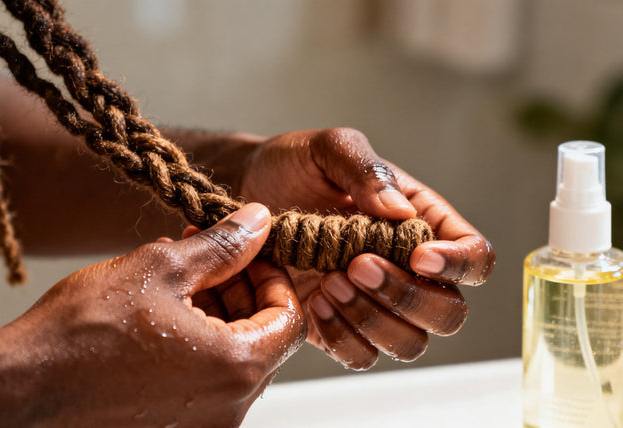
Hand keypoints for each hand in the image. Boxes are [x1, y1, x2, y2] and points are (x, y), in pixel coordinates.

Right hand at [7, 203, 304, 426]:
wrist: (22, 387)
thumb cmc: (83, 331)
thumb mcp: (161, 267)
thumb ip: (223, 246)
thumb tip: (258, 222)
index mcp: (236, 369)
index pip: (289, 318)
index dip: (274, 277)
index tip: (248, 254)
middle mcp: (228, 409)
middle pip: (260, 339)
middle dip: (240, 290)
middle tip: (209, 255)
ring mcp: (201, 425)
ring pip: (229, 359)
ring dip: (215, 314)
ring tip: (176, 276)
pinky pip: (202, 380)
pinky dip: (194, 343)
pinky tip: (159, 311)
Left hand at [239, 128, 494, 368]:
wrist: (245, 192)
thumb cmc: (293, 166)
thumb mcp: (328, 148)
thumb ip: (365, 169)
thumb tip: (400, 212)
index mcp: (422, 223)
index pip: (475, 257)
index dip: (459, 265)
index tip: (418, 255)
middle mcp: (406, 269)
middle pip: (448, 313)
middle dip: (408, 297)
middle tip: (355, 265)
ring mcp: (374, 302)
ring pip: (410, 343)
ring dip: (374, 321)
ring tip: (328, 283)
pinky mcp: (340, 326)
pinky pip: (363, 357)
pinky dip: (345, 339)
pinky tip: (315, 305)